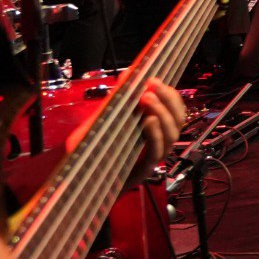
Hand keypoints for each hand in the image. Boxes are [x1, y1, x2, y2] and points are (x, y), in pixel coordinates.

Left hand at [64, 83, 188, 180]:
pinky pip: (157, 152)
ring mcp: (152, 157)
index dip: (169, 94)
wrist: (80, 184)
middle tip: (152, 85)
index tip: (154, 79)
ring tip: (147, 99)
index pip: (173, 109)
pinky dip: (155, 135)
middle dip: (168, 99)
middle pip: (178, 119)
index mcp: (151, 130)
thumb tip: (127, 74)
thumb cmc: (91, 152)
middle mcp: (157, 142)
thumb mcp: (101, 120)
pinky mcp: (143, 171)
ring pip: (172, 134)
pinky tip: (147, 122)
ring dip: (162, 113)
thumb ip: (115, 100)